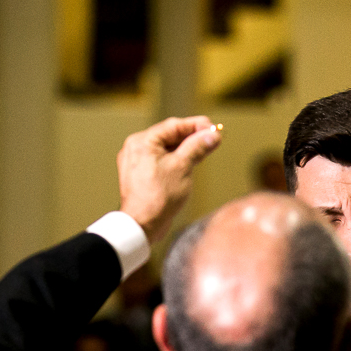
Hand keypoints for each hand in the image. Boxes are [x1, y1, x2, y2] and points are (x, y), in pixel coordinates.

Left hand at [117, 116, 222, 243]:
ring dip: (186, 149)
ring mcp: (137, 162)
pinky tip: (190, 164)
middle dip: (192, 137)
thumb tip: (212, 135)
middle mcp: (136, 148)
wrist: (142, 224)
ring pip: (167, 149)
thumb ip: (197, 148)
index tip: (214, 128)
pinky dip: (177, 160)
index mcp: (142, 141)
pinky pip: (162, 161)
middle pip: (170, 136)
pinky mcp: (141, 175)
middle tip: (213, 139)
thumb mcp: (182, 167)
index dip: (196, 125)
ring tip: (205, 151)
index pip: (174, 126)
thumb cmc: (158, 196)